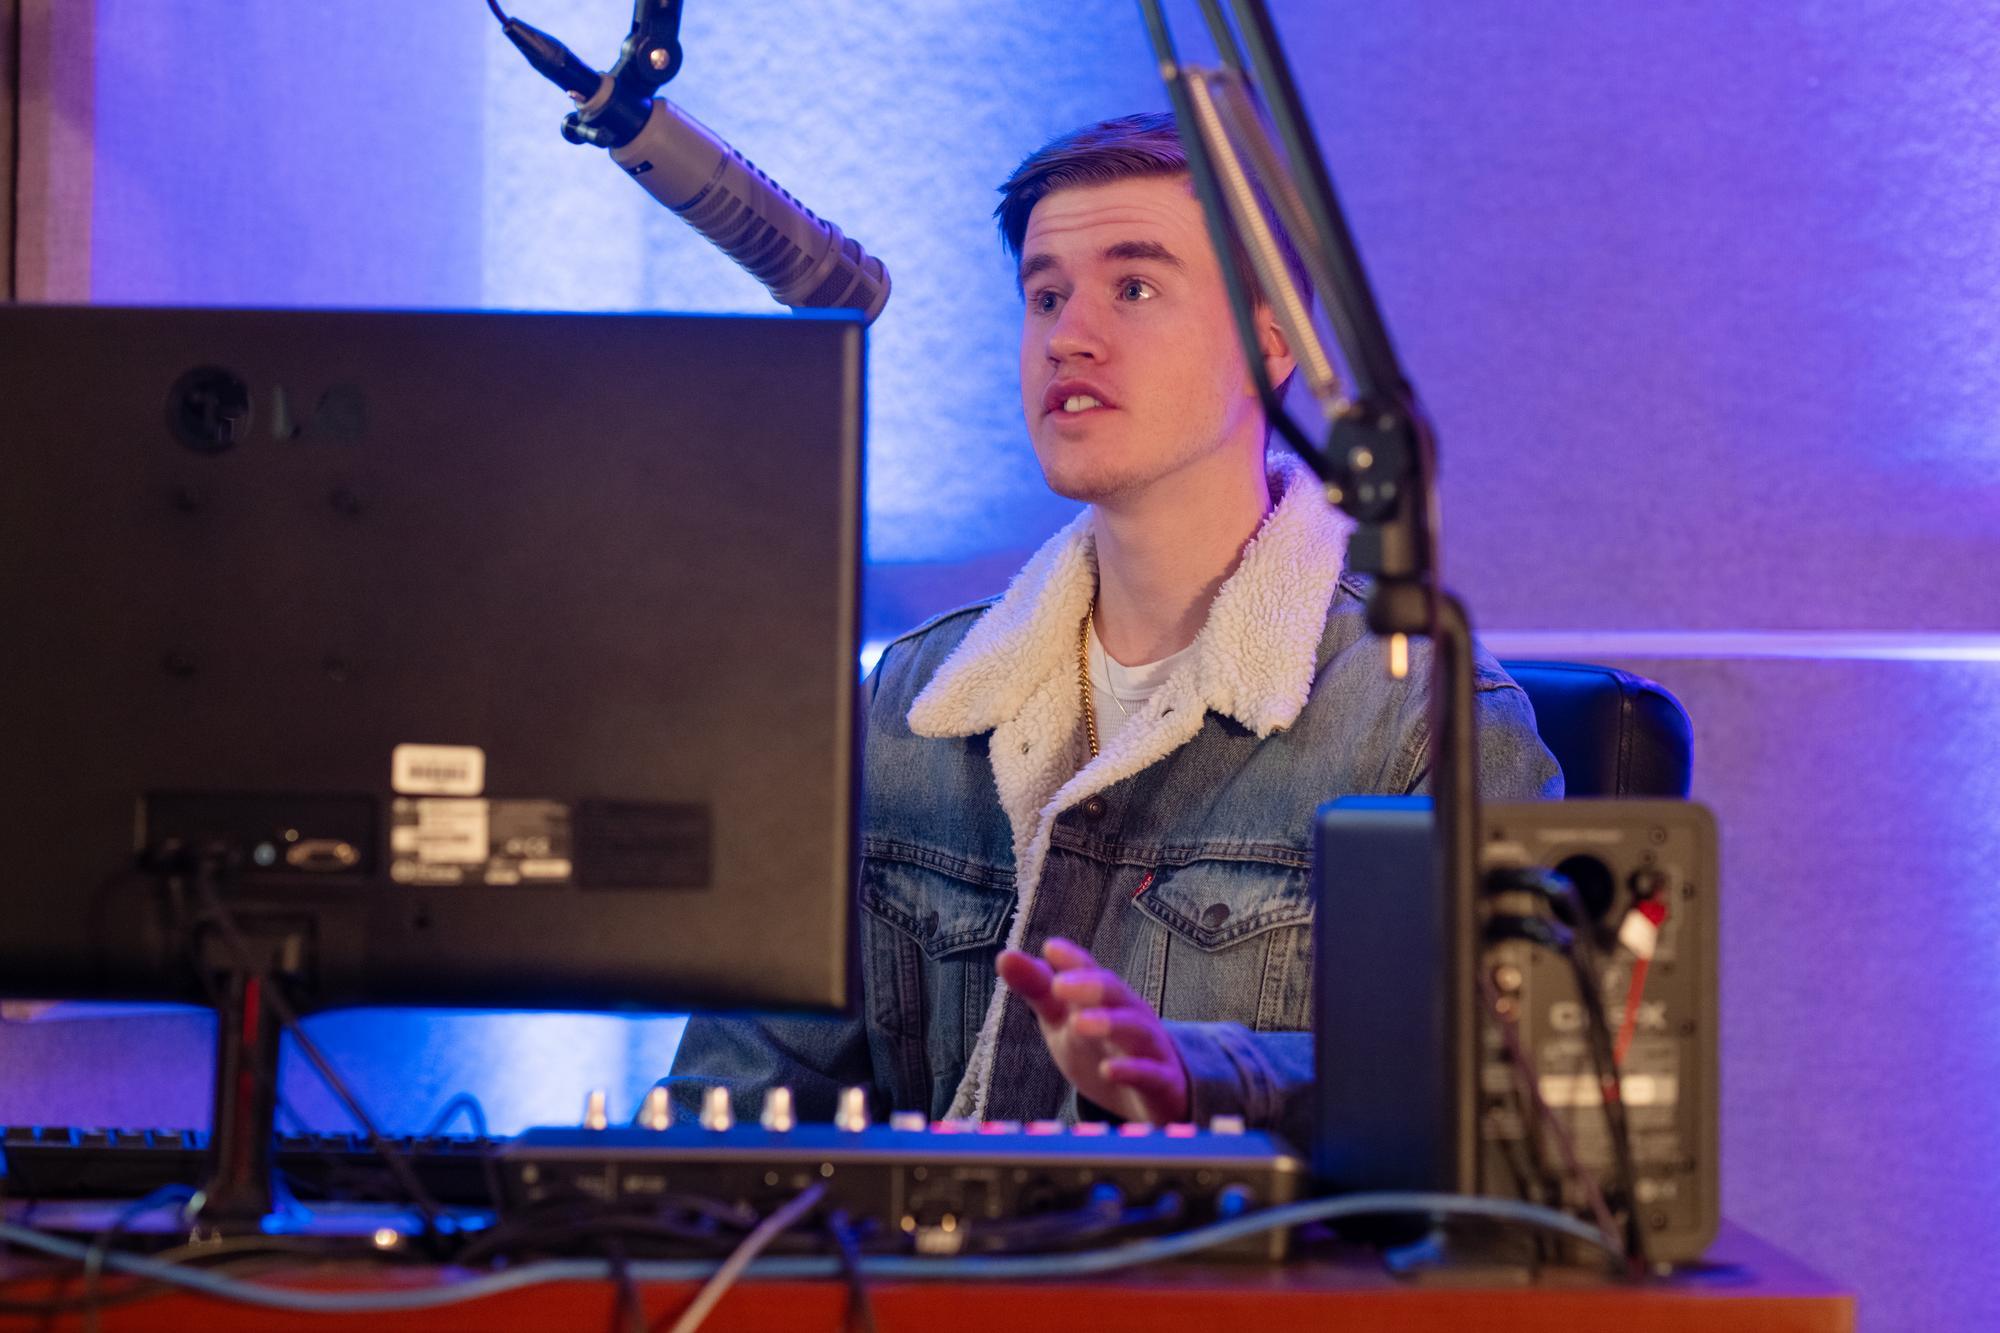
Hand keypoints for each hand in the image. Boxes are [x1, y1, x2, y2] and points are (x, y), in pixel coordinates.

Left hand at [994, 936, 1189, 1123]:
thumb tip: (1005, 956)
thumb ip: (1037, 990)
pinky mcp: (1161, 1083)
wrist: (1150, 1097)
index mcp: (1105, 997)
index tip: (1050, 948)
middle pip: (1115, 992)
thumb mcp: (1061, 1020)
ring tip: (1078, 1024)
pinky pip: (1151, 1074)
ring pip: (1136, 1028)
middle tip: (1058, 986)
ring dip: (1110, 1023)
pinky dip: (1132, 1071)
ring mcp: (1149, 1047)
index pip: (1090, 971)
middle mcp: (1130, 1015)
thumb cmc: (1100, 1048)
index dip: (1073, 959)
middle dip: (1089, 985)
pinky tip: (1108, 1071)